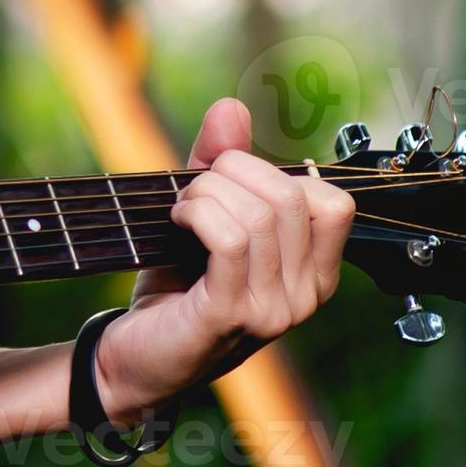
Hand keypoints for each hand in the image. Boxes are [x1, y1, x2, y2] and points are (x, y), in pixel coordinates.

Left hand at [94, 98, 354, 423]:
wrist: (131, 359)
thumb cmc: (173, 292)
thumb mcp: (204, 222)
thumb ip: (220, 167)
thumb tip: (231, 107)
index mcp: (314, 276)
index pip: (333, 203)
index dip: (277, 174)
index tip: (230, 183)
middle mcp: (306, 297)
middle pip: (291, 197)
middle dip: (232, 174)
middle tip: (192, 191)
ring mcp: (274, 311)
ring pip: (260, 214)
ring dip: (208, 192)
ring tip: (180, 208)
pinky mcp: (231, 316)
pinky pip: (231, 240)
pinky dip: (199, 214)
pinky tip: (177, 220)